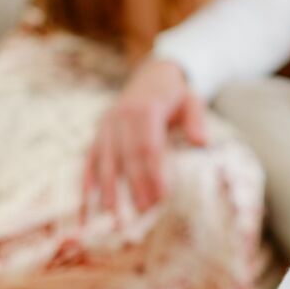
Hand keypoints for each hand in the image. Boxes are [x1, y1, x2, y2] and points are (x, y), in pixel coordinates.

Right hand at [80, 57, 206, 222]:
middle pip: (128, 156)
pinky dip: (87, 177)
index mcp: (146, 109)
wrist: (153, 75)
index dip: (154, 172)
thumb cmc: (176, 95)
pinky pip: (90, 155)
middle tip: (143, 211)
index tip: (161, 197)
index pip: (149, 146)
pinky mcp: (99, 130)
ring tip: (112, 213)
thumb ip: (196, 121)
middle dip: (135, 185)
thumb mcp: (192, 100)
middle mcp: (122, 116)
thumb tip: (202, 143)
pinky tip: (87, 198)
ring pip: (106, 159)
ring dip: (108, 187)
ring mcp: (107, 123)